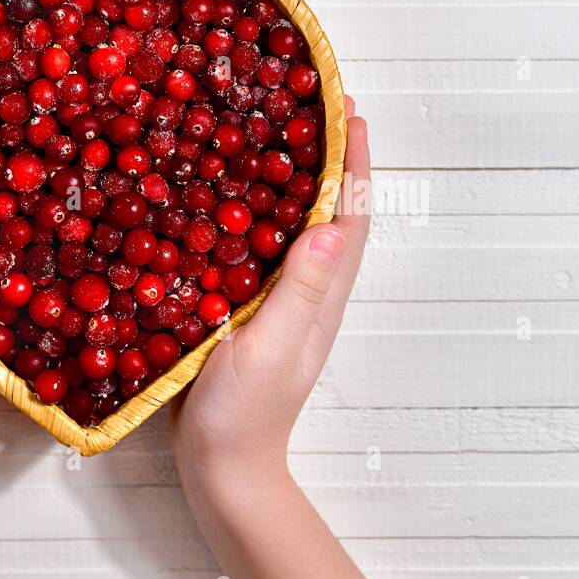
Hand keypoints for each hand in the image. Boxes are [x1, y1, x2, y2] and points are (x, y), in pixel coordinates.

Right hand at [168, 100, 369, 488]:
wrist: (223, 470)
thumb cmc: (246, 416)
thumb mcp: (271, 349)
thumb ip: (299, 292)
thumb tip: (333, 227)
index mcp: (322, 297)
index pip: (350, 217)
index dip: (354, 164)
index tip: (348, 112)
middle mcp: (309, 294)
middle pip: (330, 214)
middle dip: (329, 160)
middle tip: (310, 107)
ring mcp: (281, 305)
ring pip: (295, 230)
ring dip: (294, 183)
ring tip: (272, 136)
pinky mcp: (249, 314)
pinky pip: (260, 253)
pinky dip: (256, 219)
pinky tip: (227, 202)